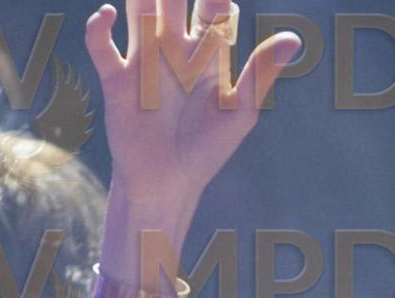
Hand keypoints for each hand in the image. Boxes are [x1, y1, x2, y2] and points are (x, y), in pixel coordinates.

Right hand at [85, 0, 300, 216]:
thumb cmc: (208, 148)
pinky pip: (102, 45)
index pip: (215, 7)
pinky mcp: (117, 80)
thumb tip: (295, 39)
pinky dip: (99, 26)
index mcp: (208, 53)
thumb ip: (260, 73)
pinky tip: (109, 15)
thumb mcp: (240, 112)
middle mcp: (175, 49)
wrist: (168, 183)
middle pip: (173, 0)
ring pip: (139, 12)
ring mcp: (145, 61)